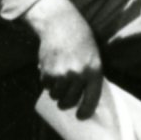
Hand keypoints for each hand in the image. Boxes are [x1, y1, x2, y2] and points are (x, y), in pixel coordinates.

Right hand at [28, 0, 103, 119]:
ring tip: (58, 78)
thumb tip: (83, 98)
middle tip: (65, 99)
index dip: (85, 111)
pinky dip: (47, 82)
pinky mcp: (47, 71)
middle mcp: (79, 74)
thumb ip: (90, 75)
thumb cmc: (80, 39)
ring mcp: (62, 74)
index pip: (91, 100)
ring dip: (55, 91)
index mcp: (94, 71)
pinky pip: (46, 86)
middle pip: (69, 101)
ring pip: (56, 95)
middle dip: (66, 103)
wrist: (60, 23)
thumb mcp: (93, 55)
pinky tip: (50, 69)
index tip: (80, 116)